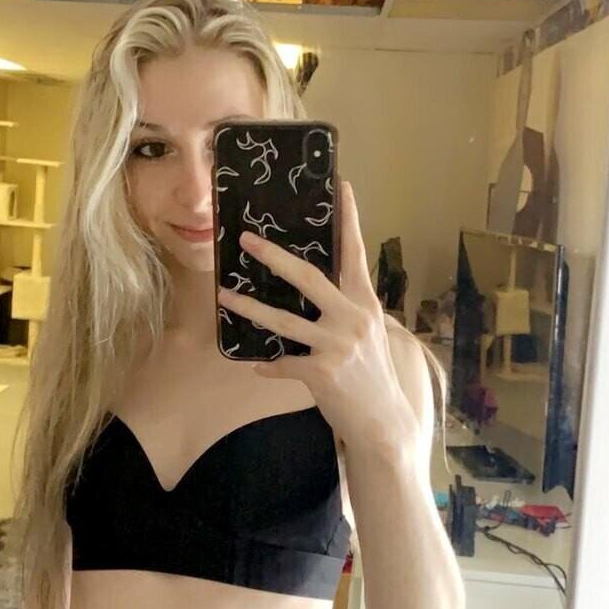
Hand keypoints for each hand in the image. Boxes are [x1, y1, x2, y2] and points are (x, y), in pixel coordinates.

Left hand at [216, 178, 420, 456]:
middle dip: (274, 257)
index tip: (342, 186)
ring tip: (224, 295)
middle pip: (308, 277)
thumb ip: (346, 308)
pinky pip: (284, 363)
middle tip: (247, 239)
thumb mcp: (368, 333)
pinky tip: (256, 365)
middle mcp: (353, 318)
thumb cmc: (371, 374)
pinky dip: (269, 365)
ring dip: (250, 307)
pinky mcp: (322, 373)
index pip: (355, 252)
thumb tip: (318, 287)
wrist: (383, 422)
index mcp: (365, 302)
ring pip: (284, 321)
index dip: (349, 218)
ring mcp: (337, 345)